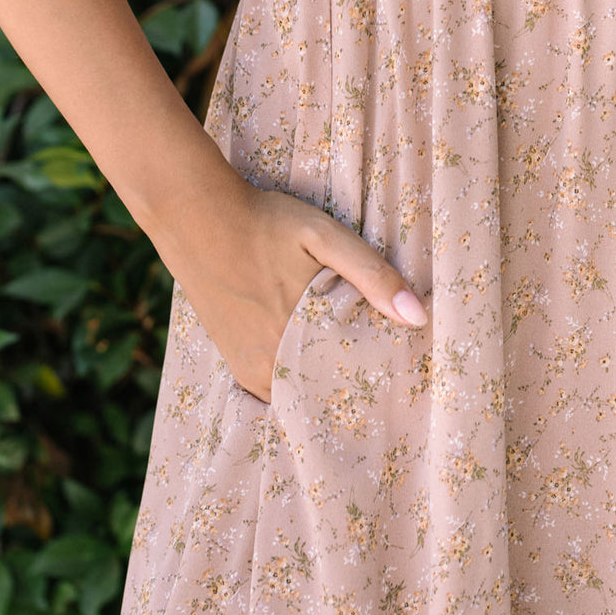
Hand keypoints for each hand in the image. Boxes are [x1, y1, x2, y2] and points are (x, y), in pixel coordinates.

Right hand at [151, 178, 428, 403]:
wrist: (197, 216)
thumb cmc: (265, 223)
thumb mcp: (323, 236)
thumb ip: (371, 274)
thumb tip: (418, 318)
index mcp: (301, 341)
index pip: (355, 384)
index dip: (382, 381)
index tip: (405, 377)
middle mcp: (273, 367)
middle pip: (329, 395)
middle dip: (357, 388)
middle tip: (388, 379)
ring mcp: (251, 370)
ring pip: (302, 398)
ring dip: (326, 389)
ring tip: (356, 371)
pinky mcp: (237, 365)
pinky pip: (276, 392)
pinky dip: (297, 386)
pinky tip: (315, 366)